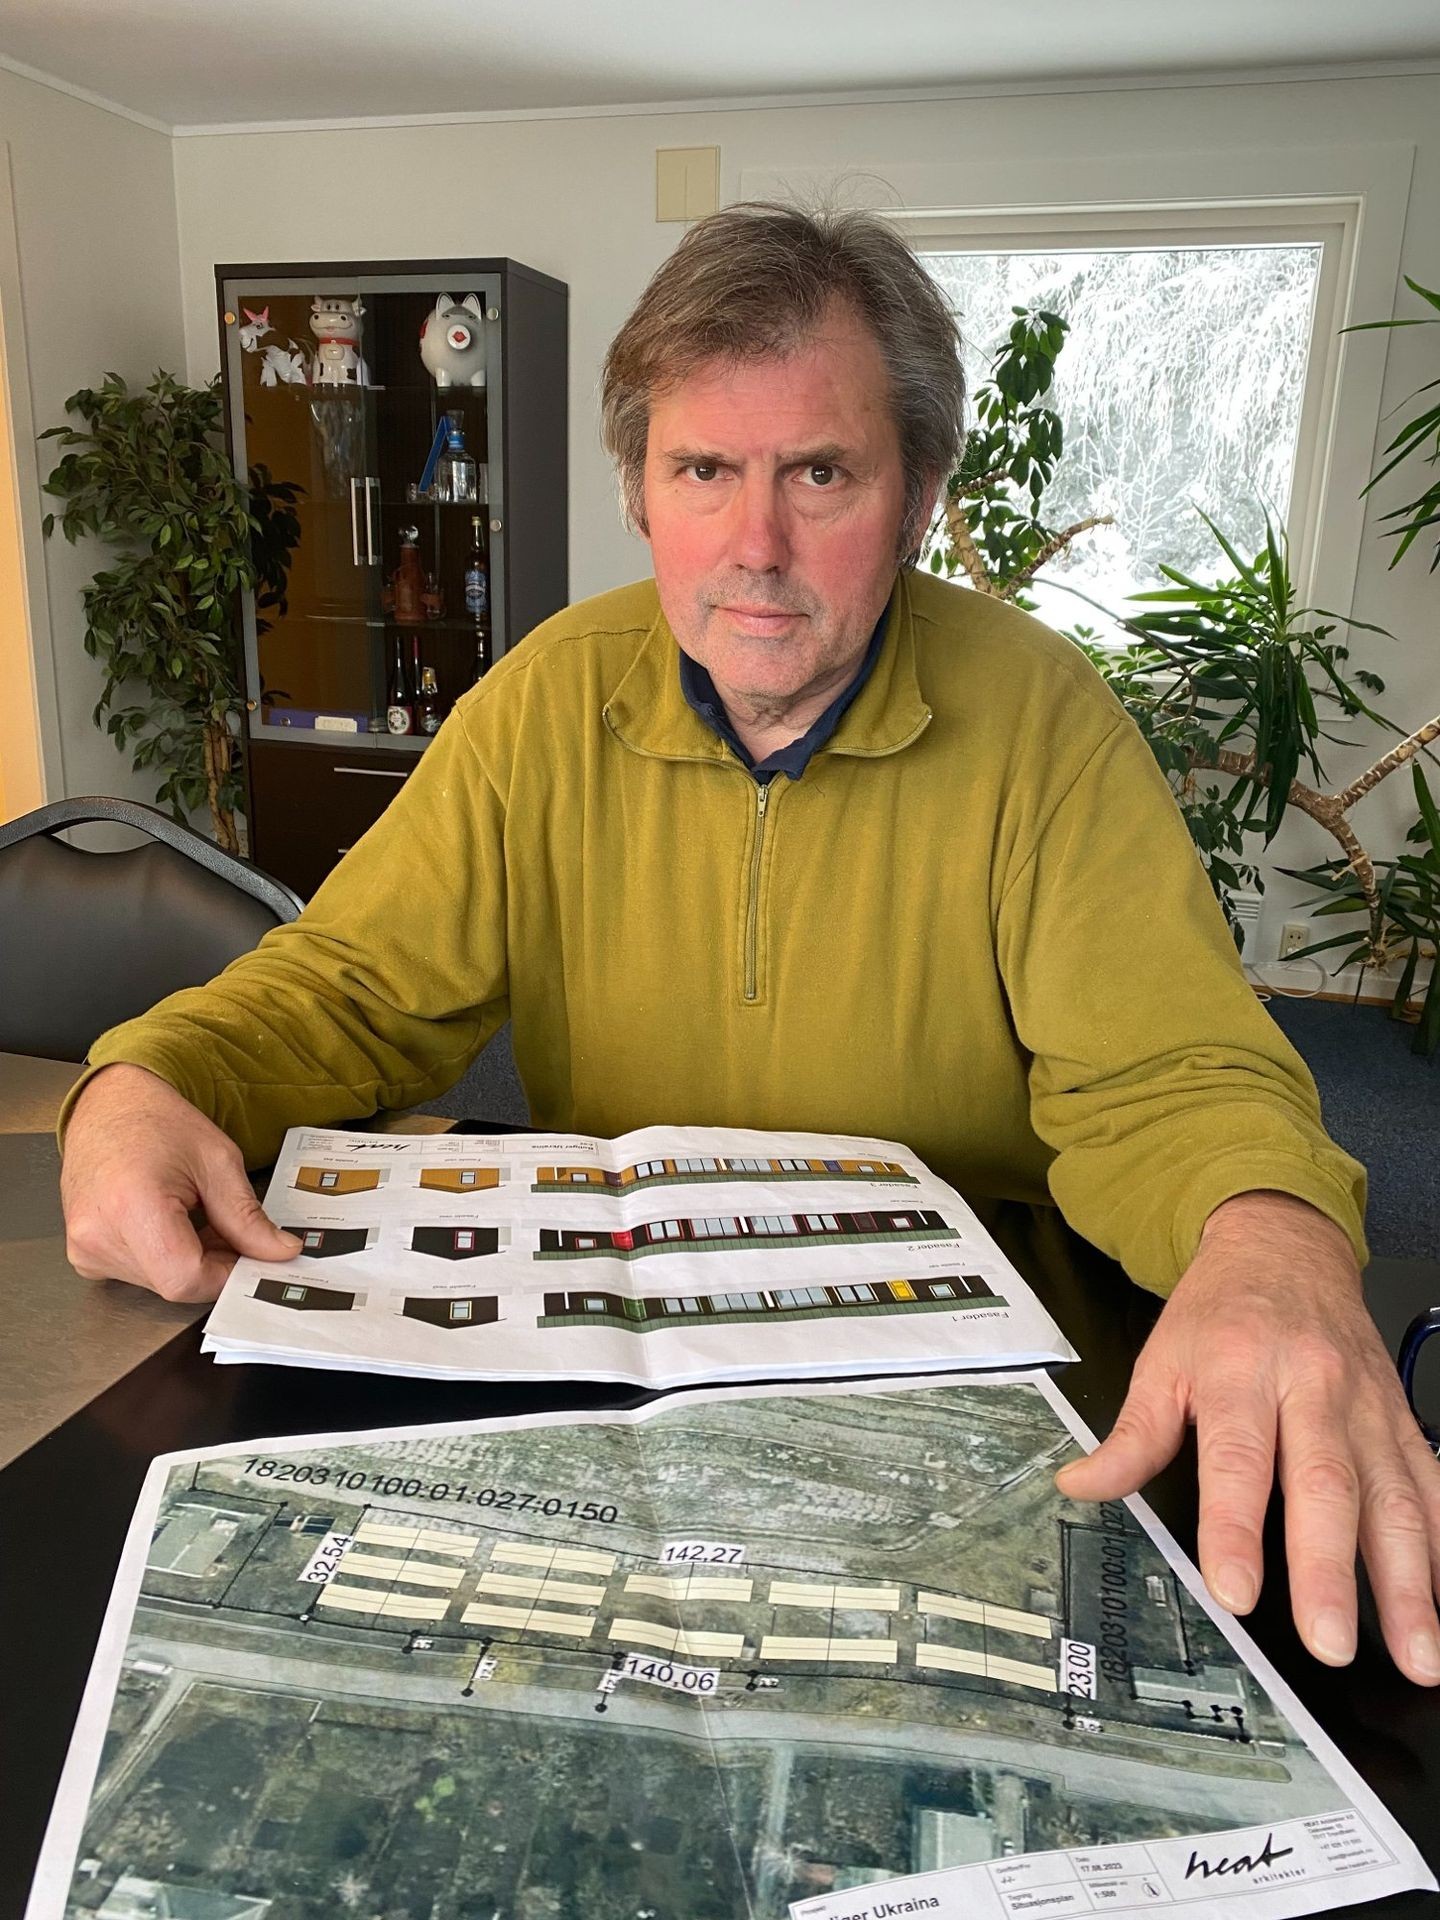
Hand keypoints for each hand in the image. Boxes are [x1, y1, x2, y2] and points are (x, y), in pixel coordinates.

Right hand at [61, 1062, 300, 1301]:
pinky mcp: (84, 1254)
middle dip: (214, 1265)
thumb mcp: (218, 1162)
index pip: (186, 1278)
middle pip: (174, 1283)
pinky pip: (139, 1274)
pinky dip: (167, 1258)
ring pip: (160, 1282)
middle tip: (231, 1230)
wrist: (108, 1106)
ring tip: (198, 1217)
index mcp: (131, 1206)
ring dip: (191, 1261)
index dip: (228, 1274)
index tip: (254, 1259)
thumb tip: (279, 1253)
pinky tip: (173, 1225)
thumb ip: (248, 1217)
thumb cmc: (157, 1122)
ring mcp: (85, 1248)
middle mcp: (97, 1235)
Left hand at [1055, 1190, 1439, 1684]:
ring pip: (1393, 1498)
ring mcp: (1365, 1407)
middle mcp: (1311, 1389)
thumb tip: (1081, 1486)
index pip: (1237, 1459)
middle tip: (1331, 1643)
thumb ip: (1132, 1435)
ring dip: (1407, 1581)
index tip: (1235, 1590)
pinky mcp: (1401, 1421)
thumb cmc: (1222, 1309)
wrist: (1285, 1247)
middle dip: (1330, 1572)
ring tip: (1415, 1652)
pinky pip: (1431, 1487)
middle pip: (1325, 1485)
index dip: (1235, 1528)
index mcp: (1241, 1372)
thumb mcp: (1161, 1359)